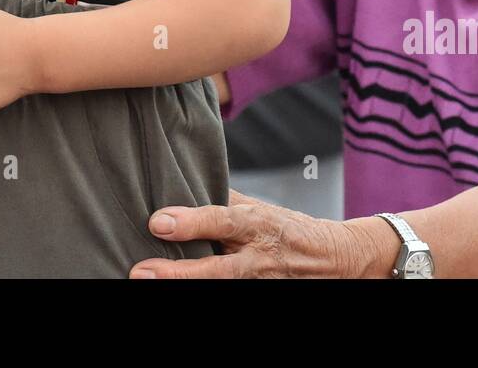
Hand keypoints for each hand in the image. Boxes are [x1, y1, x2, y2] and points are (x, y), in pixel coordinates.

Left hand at [128, 190, 394, 277]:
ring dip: (185, 286)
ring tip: (148, 284)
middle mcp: (258, 259)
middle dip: (177, 273)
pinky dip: (204, 292)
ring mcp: (261, 284)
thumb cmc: (290, 229)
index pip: (221, 221)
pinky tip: (174, 290)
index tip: (157, 222)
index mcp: (258, 225)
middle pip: (215, 270)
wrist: (336, 260)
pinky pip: (230, 295)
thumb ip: (226, 200)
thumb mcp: (261, 207)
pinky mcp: (262, 296)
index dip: (190, 222)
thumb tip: (188, 182)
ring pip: (220, 288)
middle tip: (141, 272)